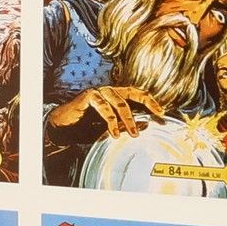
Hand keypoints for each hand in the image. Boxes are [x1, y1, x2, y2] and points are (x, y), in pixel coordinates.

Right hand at [49, 85, 165, 140]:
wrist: (64, 127)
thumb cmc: (86, 127)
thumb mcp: (110, 128)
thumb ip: (125, 125)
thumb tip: (145, 125)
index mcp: (116, 96)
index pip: (137, 94)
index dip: (150, 102)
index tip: (162, 113)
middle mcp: (109, 91)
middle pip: (133, 94)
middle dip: (146, 106)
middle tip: (157, 117)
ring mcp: (99, 92)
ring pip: (120, 102)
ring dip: (128, 119)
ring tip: (133, 134)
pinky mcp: (89, 96)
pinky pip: (104, 108)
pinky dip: (111, 121)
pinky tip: (114, 133)